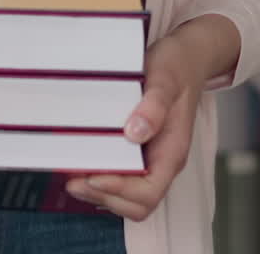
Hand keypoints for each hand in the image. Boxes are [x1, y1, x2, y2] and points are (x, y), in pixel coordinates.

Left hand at [65, 31, 204, 221]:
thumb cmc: (177, 67)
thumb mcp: (165, 79)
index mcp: (172, 150)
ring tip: (72, 178)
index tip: (93, 177)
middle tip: (73, 181)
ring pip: (129, 196)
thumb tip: (135, 134)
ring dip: (101, 193)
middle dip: (105, 197)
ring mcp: (152, 156)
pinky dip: (102, 179)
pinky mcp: (140, 148)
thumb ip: (154, 106)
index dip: (120, 191)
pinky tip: (83, 166)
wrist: (186, 57)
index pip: (149, 190)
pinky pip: (124, 177)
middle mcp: (163, 160)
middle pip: (138, 203)